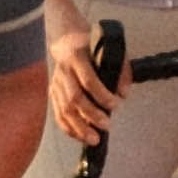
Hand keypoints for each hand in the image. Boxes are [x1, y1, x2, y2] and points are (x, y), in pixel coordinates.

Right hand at [51, 22, 120, 152]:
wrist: (66, 39)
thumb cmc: (91, 45)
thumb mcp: (108, 49)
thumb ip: (120, 69)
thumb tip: (123, 93)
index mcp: (78, 57)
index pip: (88, 80)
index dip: (102, 95)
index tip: (115, 105)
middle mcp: (64, 71)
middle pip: (74, 98)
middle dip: (91, 115)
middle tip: (107, 126)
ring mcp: (56, 83)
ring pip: (64, 110)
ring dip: (79, 127)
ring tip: (94, 139)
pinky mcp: (53, 93)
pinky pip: (58, 114)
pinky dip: (69, 128)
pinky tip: (81, 136)